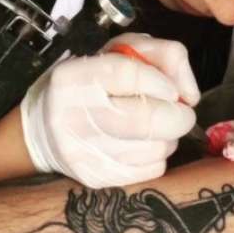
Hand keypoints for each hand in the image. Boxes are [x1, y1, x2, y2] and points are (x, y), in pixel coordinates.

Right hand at [20, 32, 198, 187]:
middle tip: (180, 112)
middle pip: (144, 119)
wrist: (44, 132)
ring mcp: (82, 152)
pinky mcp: (94, 178)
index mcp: (73, 78)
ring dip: (169, 137)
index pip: (126, 74)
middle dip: (177, 116)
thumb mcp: (119, 54)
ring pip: (153, 148)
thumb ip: (161, 55)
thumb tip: (189, 94)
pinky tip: (146, 145)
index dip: (160, 81)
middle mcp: (71, 116)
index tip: (170, 89)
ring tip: (158, 127)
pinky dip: (159, 156)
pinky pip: (150, 170)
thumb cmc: (92, 85)